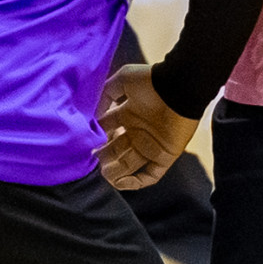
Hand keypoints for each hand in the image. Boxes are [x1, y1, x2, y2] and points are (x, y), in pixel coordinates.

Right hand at [96, 64, 198, 190]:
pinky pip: (151, 175)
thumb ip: (106, 93)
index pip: (106, 130)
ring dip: (114, 172)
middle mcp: (137, 132)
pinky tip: (121, 182)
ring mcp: (150, 145)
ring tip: (102, 173)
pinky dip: (137, 182)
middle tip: (90, 159)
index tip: (83, 141)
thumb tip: (93, 112)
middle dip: (102, 157)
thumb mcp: (123, 80)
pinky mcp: (165, 156)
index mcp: (127, 115)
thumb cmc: (151, 81)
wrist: (179, 86)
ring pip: (128, 165)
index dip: (94, 136)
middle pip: (115, 151)